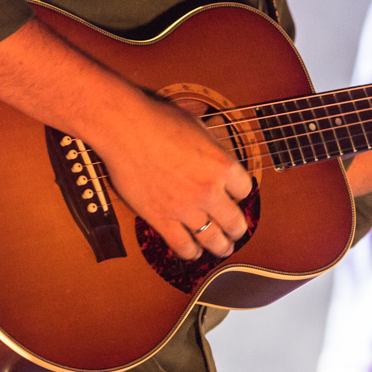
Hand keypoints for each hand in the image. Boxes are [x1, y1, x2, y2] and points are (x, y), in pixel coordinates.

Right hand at [0, 16, 251, 261]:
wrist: (125, 127)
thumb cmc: (158, 118)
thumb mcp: (198, 125)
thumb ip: (211, 144)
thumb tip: (215, 149)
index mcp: (222, 164)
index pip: (247, 190)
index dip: (242, 193)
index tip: (237, 196)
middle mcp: (209, 190)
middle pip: (236, 222)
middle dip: (238, 228)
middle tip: (236, 231)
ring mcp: (186, 208)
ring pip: (213, 240)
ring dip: (221, 246)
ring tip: (222, 248)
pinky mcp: (161, 219)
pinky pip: (183, 246)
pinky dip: (191, 253)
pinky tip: (193, 251)